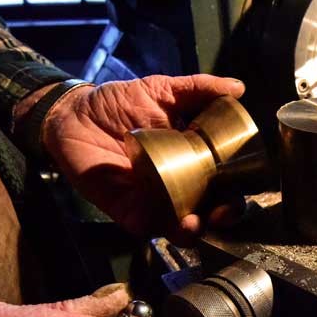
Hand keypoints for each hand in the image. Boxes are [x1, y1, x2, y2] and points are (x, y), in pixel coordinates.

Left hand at [40, 75, 245, 239]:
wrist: (74, 114)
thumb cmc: (117, 103)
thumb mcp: (161, 90)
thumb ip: (198, 89)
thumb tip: (237, 87)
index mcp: (191, 160)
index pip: (222, 182)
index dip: (236, 189)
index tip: (242, 187)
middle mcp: (176, 185)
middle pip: (208, 209)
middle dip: (222, 216)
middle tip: (224, 210)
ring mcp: (152, 200)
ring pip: (181, 226)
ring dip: (194, 229)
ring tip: (198, 221)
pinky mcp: (128, 210)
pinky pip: (148, 226)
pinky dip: (161, 227)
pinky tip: (171, 221)